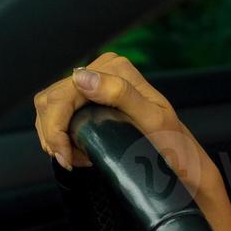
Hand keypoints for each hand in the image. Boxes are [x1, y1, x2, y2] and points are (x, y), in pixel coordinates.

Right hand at [31, 51, 216, 200]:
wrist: (181, 160)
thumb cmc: (171, 144)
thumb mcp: (152, 120)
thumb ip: (120, 94)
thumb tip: (83, 77)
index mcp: (117, 69)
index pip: (65, 92)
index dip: (56, 126)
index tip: (65, 156)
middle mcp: (104, 70)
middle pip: (52, 98)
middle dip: (53, 133)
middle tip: (68, 160)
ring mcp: (95, 84)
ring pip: (49, 106)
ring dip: (54, 135)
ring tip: (74, 157)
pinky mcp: (89, 100)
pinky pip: (58, 113)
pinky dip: (60, 135)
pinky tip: (77, 151)